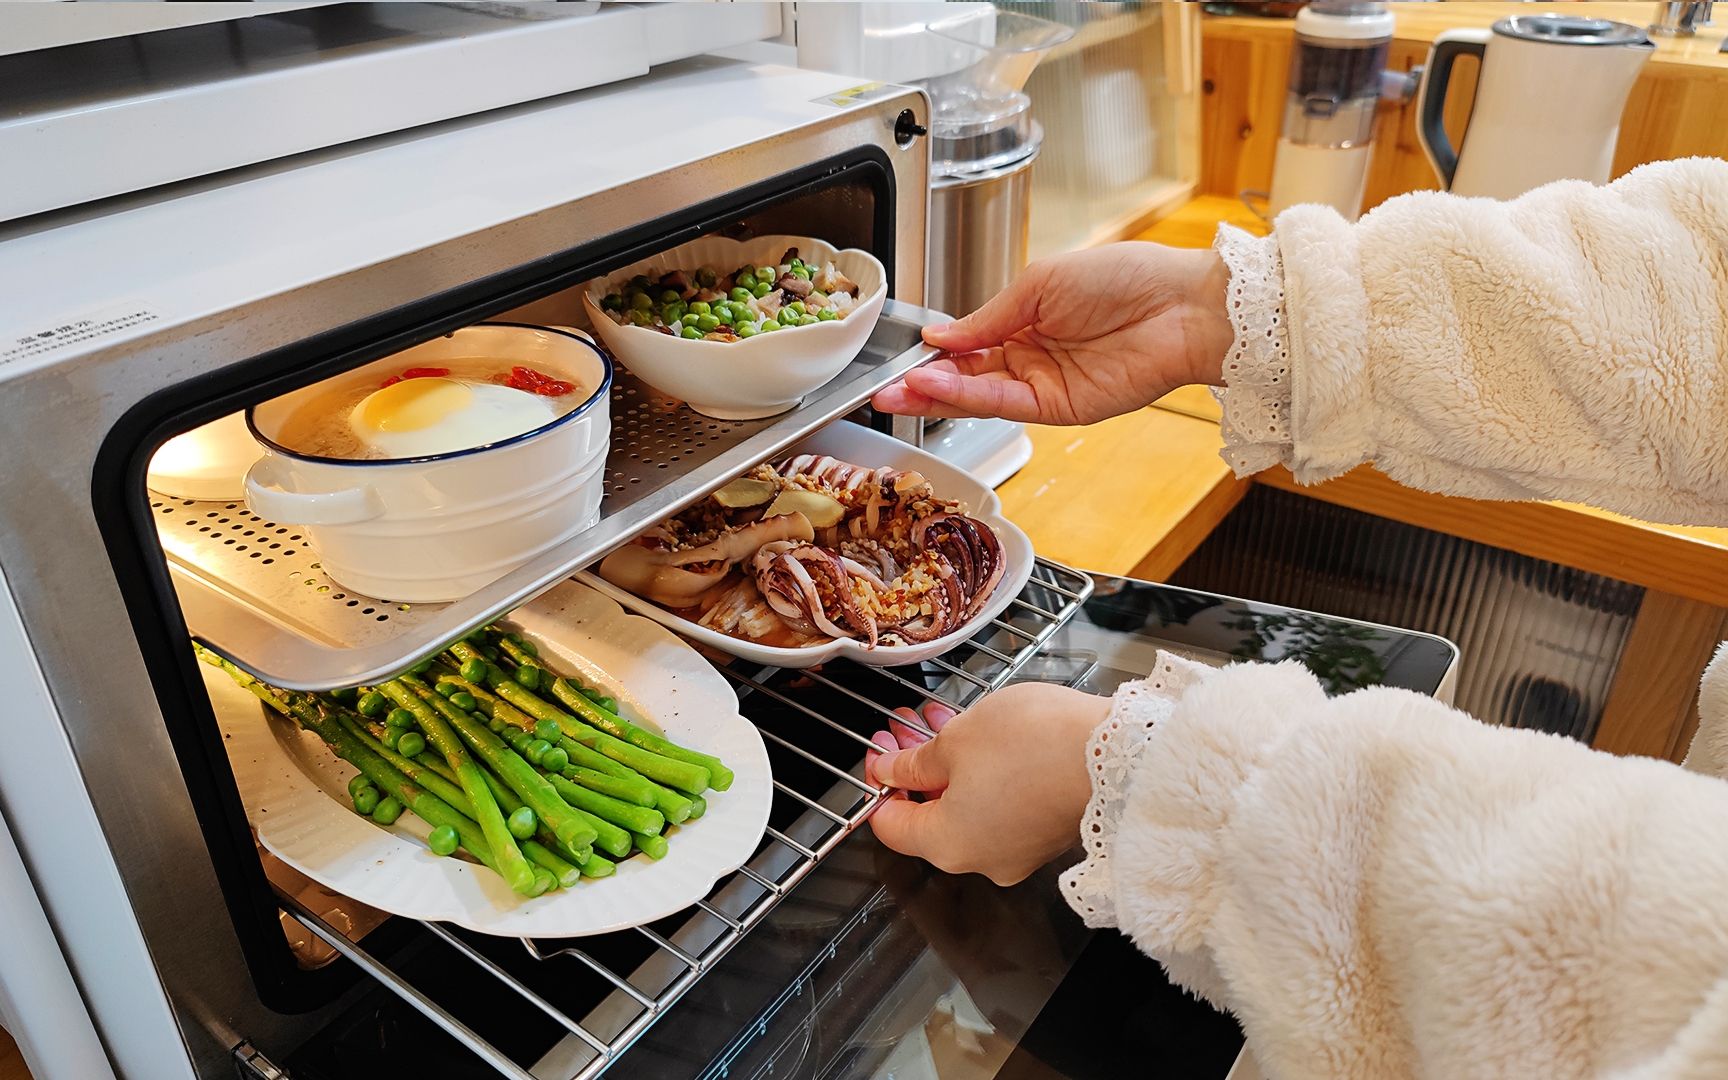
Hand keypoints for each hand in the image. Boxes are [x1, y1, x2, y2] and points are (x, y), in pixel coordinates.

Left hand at [865, 683, 1109, 885]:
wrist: (1120, 753)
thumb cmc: (1033, 744)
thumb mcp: (957, 740)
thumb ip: (915, 760)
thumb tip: (889, 770)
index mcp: (947, 845)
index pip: (891, 826)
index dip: (879, 783)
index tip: (879, 745)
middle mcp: (980, 860)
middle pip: (929, 817)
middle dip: (915, 767)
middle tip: (906, 724)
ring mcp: (1017, 850)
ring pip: (966, 808)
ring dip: (950, 766)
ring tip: (942, 720)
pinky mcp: (1045, 833)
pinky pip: (999, 807)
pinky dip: (984, 777)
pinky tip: (981, 738)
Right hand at [872, 242, 1232, 425]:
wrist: (1182, 306)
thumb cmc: (1126, 279)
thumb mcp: (1040, 283)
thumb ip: (987, 316)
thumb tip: (942, 334)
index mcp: (1025, 319)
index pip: (966, 343)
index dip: (932, 353)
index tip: (901, 357)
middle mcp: (1031, 355)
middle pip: (965, 375)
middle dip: (922, 382)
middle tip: (884, 389)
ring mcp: (1045, 384)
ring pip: (979, 394)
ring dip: (938, 394)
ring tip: (901, 390)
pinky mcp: (1061, 408)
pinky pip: (1005, 404)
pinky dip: (969, 398)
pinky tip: (940, 388)